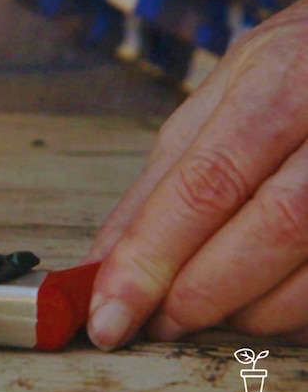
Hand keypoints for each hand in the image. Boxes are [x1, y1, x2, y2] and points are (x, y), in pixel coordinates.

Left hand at [84, 0, 307, 348]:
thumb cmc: (296, 70)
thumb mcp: (221, 97)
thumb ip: (163, 178)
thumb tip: (102, 261)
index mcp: (281, 80)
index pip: (206, 183)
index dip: (151, 258)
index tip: (106, 315)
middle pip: (270, 228)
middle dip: (196, 293)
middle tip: (152, 321)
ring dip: (244, 310)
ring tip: (200, 307)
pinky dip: (288, 311)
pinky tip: (258, 298)